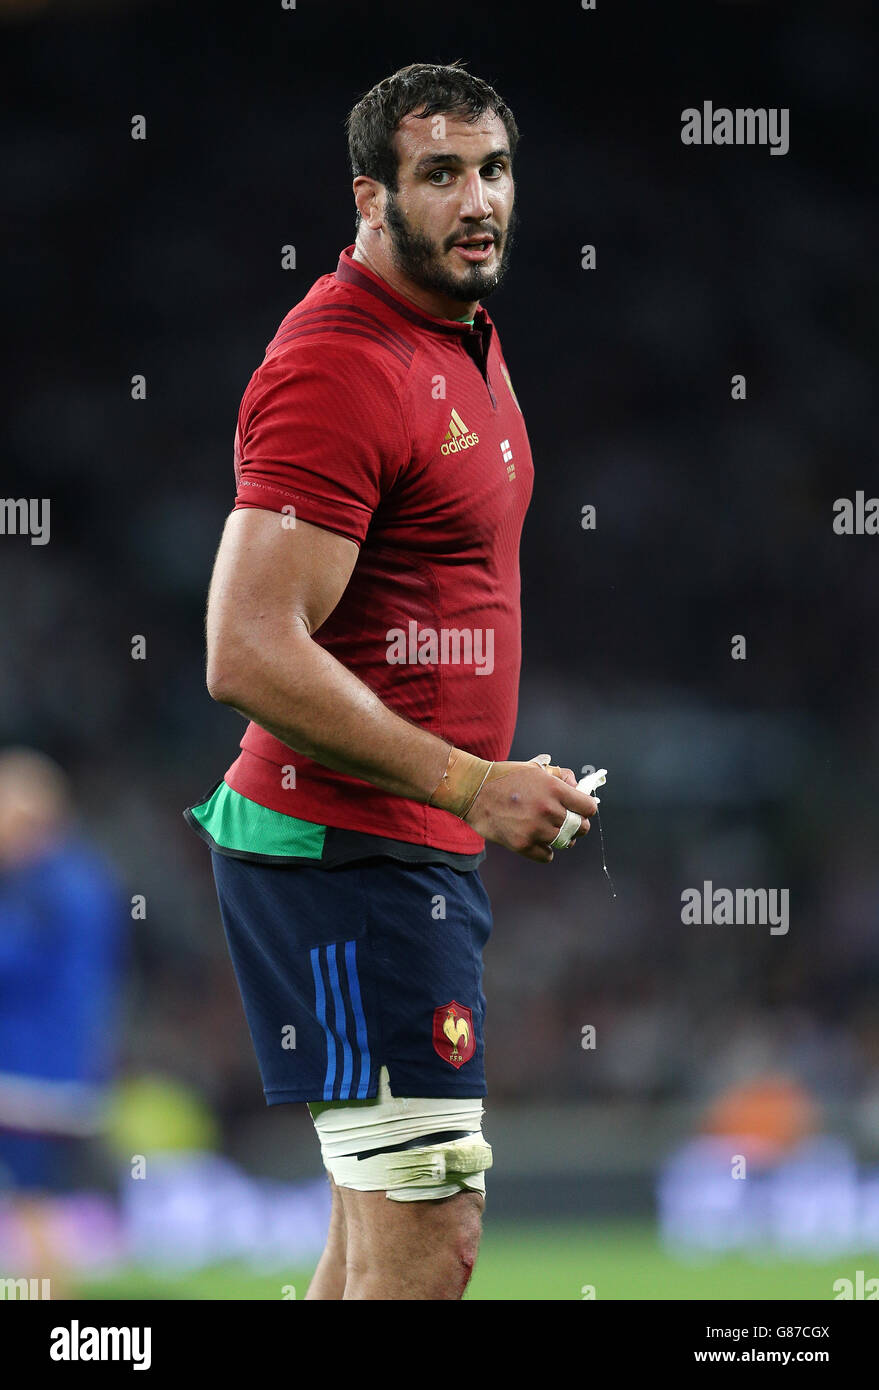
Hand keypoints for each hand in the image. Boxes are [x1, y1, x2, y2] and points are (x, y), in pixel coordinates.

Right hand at [463, 753, 597, 862]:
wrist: (474, 790)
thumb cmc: (505, 777)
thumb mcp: (535, 768)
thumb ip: (560, 776)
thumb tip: (578, 788)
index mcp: (554, 788)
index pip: (588, 808)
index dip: (586, 809)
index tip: (581, 810)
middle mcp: (548, 809)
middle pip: (581, 828)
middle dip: (578, 826)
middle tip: (568, 823)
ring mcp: (535, 829)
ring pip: (565, 843)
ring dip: (561, 838)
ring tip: (550, 831)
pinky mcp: (522, 844)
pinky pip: (547, 856)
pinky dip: (545, 851)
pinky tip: (539, 841)